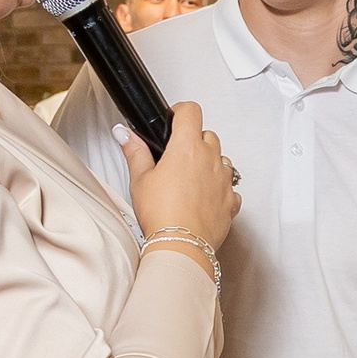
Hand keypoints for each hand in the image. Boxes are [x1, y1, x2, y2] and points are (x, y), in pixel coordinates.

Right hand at [122, 101, 239, 255]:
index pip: (191, 111)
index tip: (174, 119)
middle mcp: (210, 160)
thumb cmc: (162, 214)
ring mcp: (224, 180)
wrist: (182, 246)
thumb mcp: (140, 180)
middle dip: (194, 140)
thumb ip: (135, 152)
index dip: (180, 111)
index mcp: (187, 148)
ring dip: (209, 163)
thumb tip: (126, 134)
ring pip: (221, 159)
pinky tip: (203, 197)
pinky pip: (229, 186)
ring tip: (190, 178)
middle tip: (177, 156)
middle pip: (207, 135)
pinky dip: (219, 188)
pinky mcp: (230, 200)